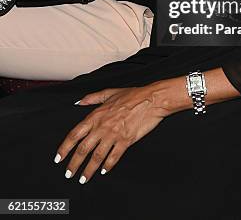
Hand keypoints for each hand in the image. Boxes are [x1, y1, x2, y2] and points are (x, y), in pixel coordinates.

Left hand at [54, 86, 168, 183]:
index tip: (58, 159)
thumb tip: (78, 102)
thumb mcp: (109, 92)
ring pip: (96, 156)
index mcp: (96, 115)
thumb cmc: (132, 94)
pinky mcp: (126, 141)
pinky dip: (107, 166)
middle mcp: (102, 127)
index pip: (75, 134)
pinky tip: (104, 171)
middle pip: (83, 149)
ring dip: (88, 170)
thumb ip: (92, 98)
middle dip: (74, 164)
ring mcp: (114, 135)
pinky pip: (114, 157)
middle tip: (69, 174)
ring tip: (83, 179)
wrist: (151, 99)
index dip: (64, 148)